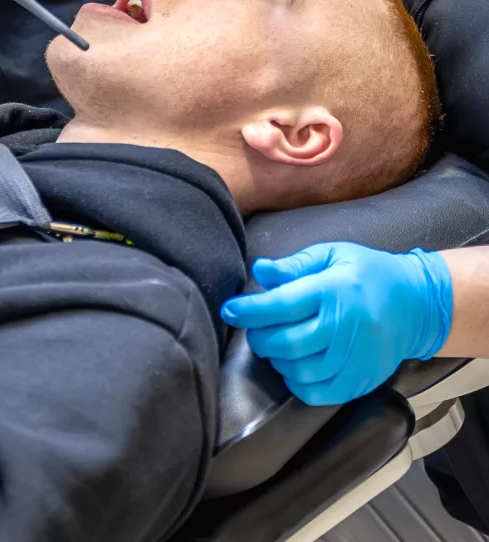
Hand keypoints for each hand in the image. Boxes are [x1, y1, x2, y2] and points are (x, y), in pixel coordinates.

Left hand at [221, 243, 452, 405]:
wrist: (418, 305)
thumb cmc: (368, 274)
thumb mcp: (332, 255)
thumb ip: (293, 265)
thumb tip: (260, 270)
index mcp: (334, 292)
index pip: (281, 305)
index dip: (249, 310)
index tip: (230, 309)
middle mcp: (344, 328)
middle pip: (285, 342)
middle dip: (259, 336)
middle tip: (254, 327)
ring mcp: (353, 359)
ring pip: (297, 369)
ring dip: (275, 359)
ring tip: (275, 343)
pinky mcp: (359, 381)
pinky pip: (315, 392)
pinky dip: (295, 381)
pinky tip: (293, 364)